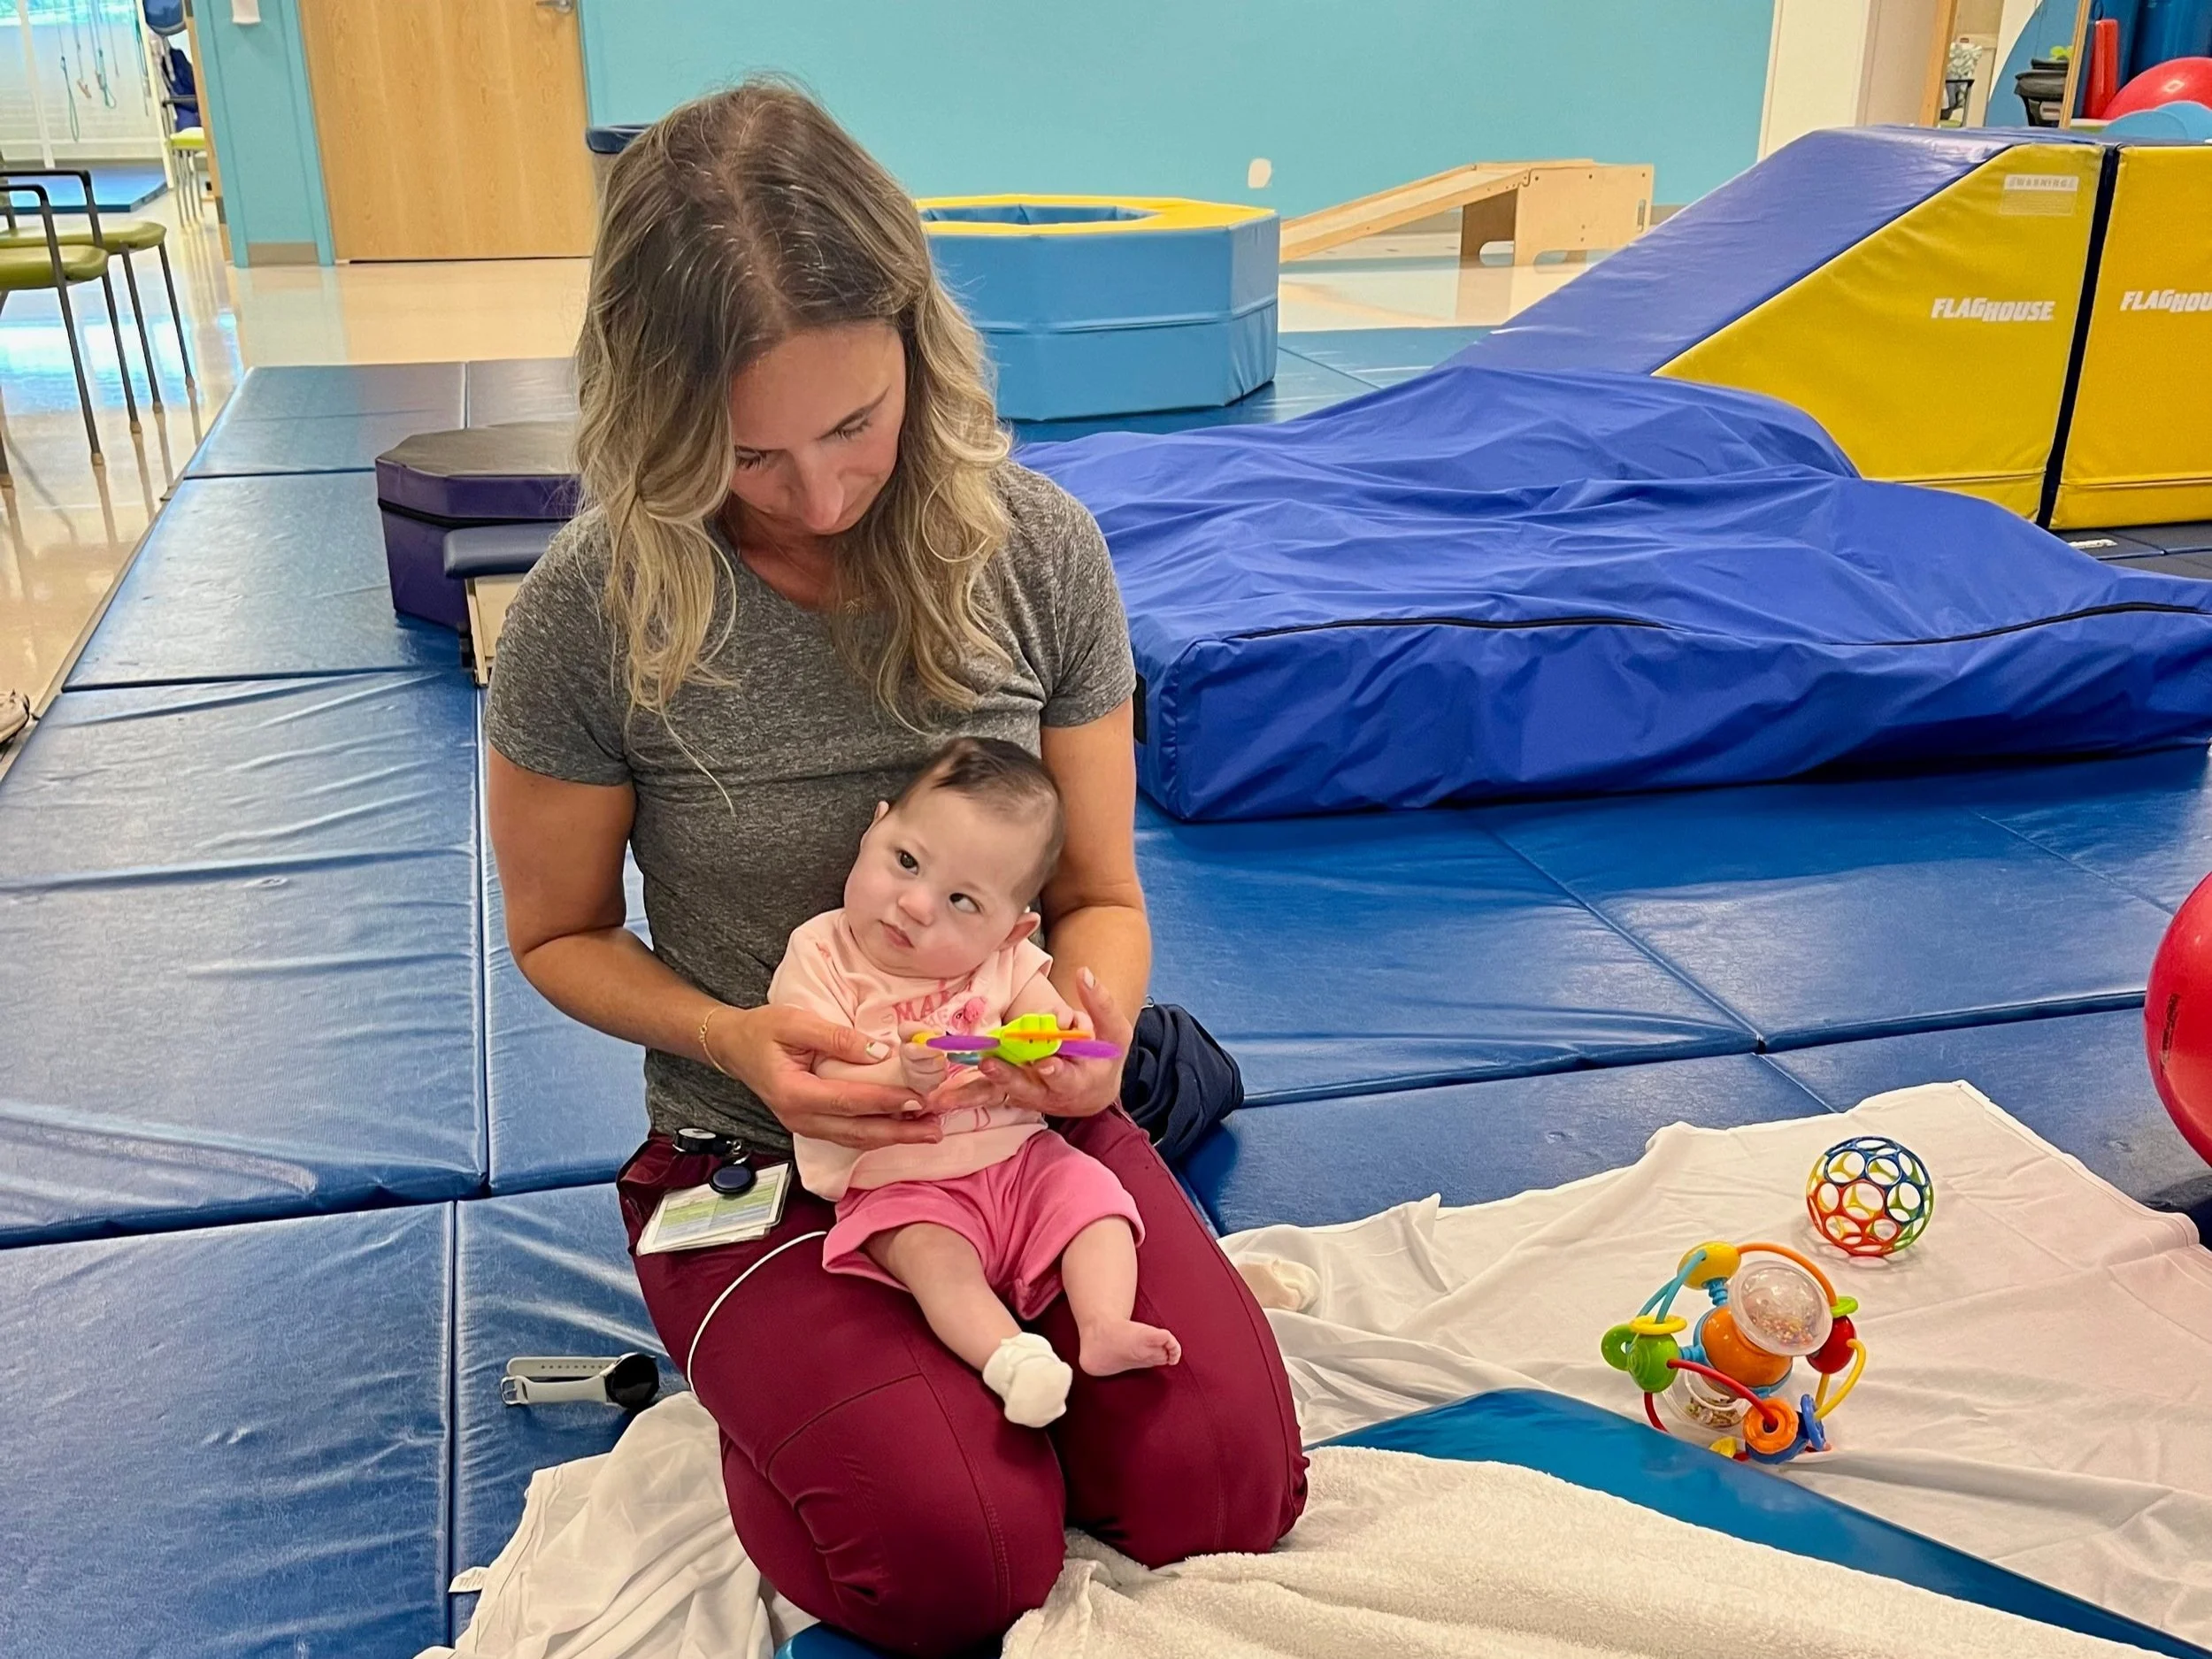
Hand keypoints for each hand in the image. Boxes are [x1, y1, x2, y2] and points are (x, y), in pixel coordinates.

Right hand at [705, 1004, 941, 1150]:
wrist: (733, 1047)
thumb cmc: (762, 1030)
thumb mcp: (794, 1022)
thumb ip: (834, 1037)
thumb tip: (878, 1051)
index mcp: (794, 1093)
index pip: (848, 1101)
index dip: (884, 1101)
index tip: (918, 1098)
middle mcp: (800, 1118)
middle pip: (856, 1131)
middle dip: (899, 1132)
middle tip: (935, 1129)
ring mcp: (804, 1126)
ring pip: (854, 1138)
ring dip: (892, 1137)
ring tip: (928, 1132)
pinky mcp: (811, 1124)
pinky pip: (847, 1134)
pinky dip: (876, 1132)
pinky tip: (901, 1127)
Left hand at [978, 969, 1129, 1120]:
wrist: (1093, 1089)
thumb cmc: (1105, 1056)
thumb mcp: (1114, 1031)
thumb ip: (1101, 1004)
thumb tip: (1083, 974)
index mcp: (1080, 1081)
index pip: (1067, 1078)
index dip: (1056, 1072)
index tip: (1045, 1063)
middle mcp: (1052, 1094)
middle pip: (1028, 1088)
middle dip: (1009, 1077)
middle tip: (989, 1065)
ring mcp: (1031, 1095)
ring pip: (1005, 1092)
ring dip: (982, 1087)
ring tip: (967, 1074)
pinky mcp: (1016, 1093)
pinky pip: (992, 1095)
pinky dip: (971, 1096)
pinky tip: (946, 1096)